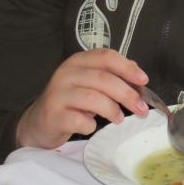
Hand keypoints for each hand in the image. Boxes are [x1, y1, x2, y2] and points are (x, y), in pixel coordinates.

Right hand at [15, 49, 148, 149]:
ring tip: (119, 119)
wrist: (39, 122)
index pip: (106, 56)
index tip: (144, 80)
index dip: (127, 67)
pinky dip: (91, 125)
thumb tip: (137, 73)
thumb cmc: (72, 101)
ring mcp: (57, 94)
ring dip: (112, 110)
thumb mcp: (90, 83)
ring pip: (93, 99)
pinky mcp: (53, 115)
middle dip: (127, 94)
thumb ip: (111, 75)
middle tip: (141, 108)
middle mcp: (66, 73)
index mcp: (78, 61)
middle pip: (103, 79)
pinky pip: (80, 120)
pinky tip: (92, 127)